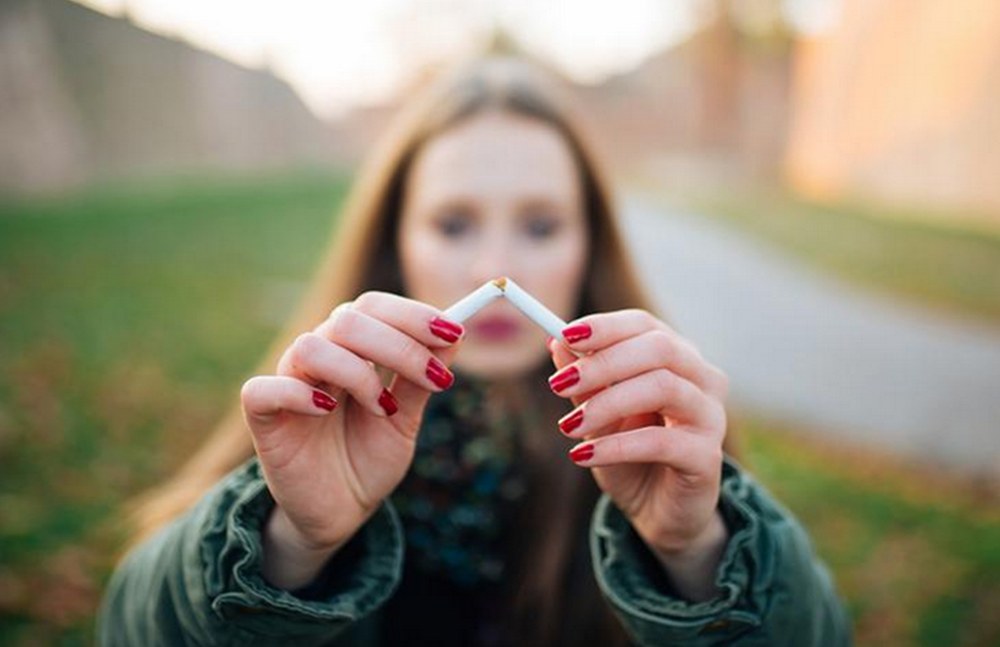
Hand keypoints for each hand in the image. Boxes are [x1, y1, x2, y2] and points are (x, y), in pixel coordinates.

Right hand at [240, 292, 463, 562]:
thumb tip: (454, 335)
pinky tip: (327, 410)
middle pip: (348, 319)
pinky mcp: (263, 419)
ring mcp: (288, 384)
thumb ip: (421, 378)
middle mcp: (319, 357)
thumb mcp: (406, 419)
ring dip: (358, 374)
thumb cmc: (368, 458)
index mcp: (351, 349)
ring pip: (311, 347)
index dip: (413, 315)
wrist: (342, 512)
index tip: (454, 333)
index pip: (374, 307)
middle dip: (400, 345)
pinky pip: (263, 390)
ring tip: (382, 408)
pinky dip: (298, 394)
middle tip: (434, 380)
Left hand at [547, 310, 729, 597]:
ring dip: (607, 403)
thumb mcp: (598, 415)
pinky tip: (583, 456)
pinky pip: (661, 441)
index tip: (565, 336)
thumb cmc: (630, 455)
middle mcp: (702, 379)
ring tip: (568, 427)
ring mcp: (710, 416)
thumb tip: (556, 341)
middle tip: (558, 384)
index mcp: (677, 358)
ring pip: (663, 387)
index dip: (606, 327)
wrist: (657, 512)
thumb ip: (584, 381)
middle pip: (660, 348)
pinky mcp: (708, 457)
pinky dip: (616, 445)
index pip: (645, 325)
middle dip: (603, 363)